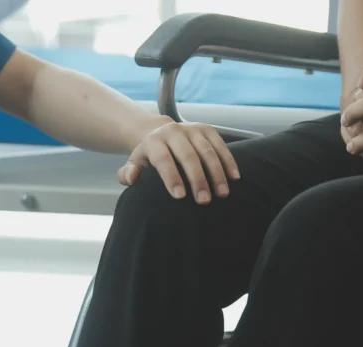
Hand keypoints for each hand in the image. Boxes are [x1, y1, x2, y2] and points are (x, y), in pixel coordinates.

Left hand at [118, 119, 240, 203]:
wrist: (161, 134)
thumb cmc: (148, 158)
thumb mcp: (135, 164)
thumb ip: (128, 174)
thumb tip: (132, 177)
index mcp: (154, 141)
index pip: (163, 159)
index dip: (171, 177)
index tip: (179, 197)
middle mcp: (173, 131)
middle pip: (188, 155)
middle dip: (197, 179)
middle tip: (204, 201)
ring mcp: (192, 129)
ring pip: (207, 151)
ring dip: (216, 173)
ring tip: (222, 194)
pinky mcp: (207, 129)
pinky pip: (220, 145)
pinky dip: (228, 161)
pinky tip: (234, 178)